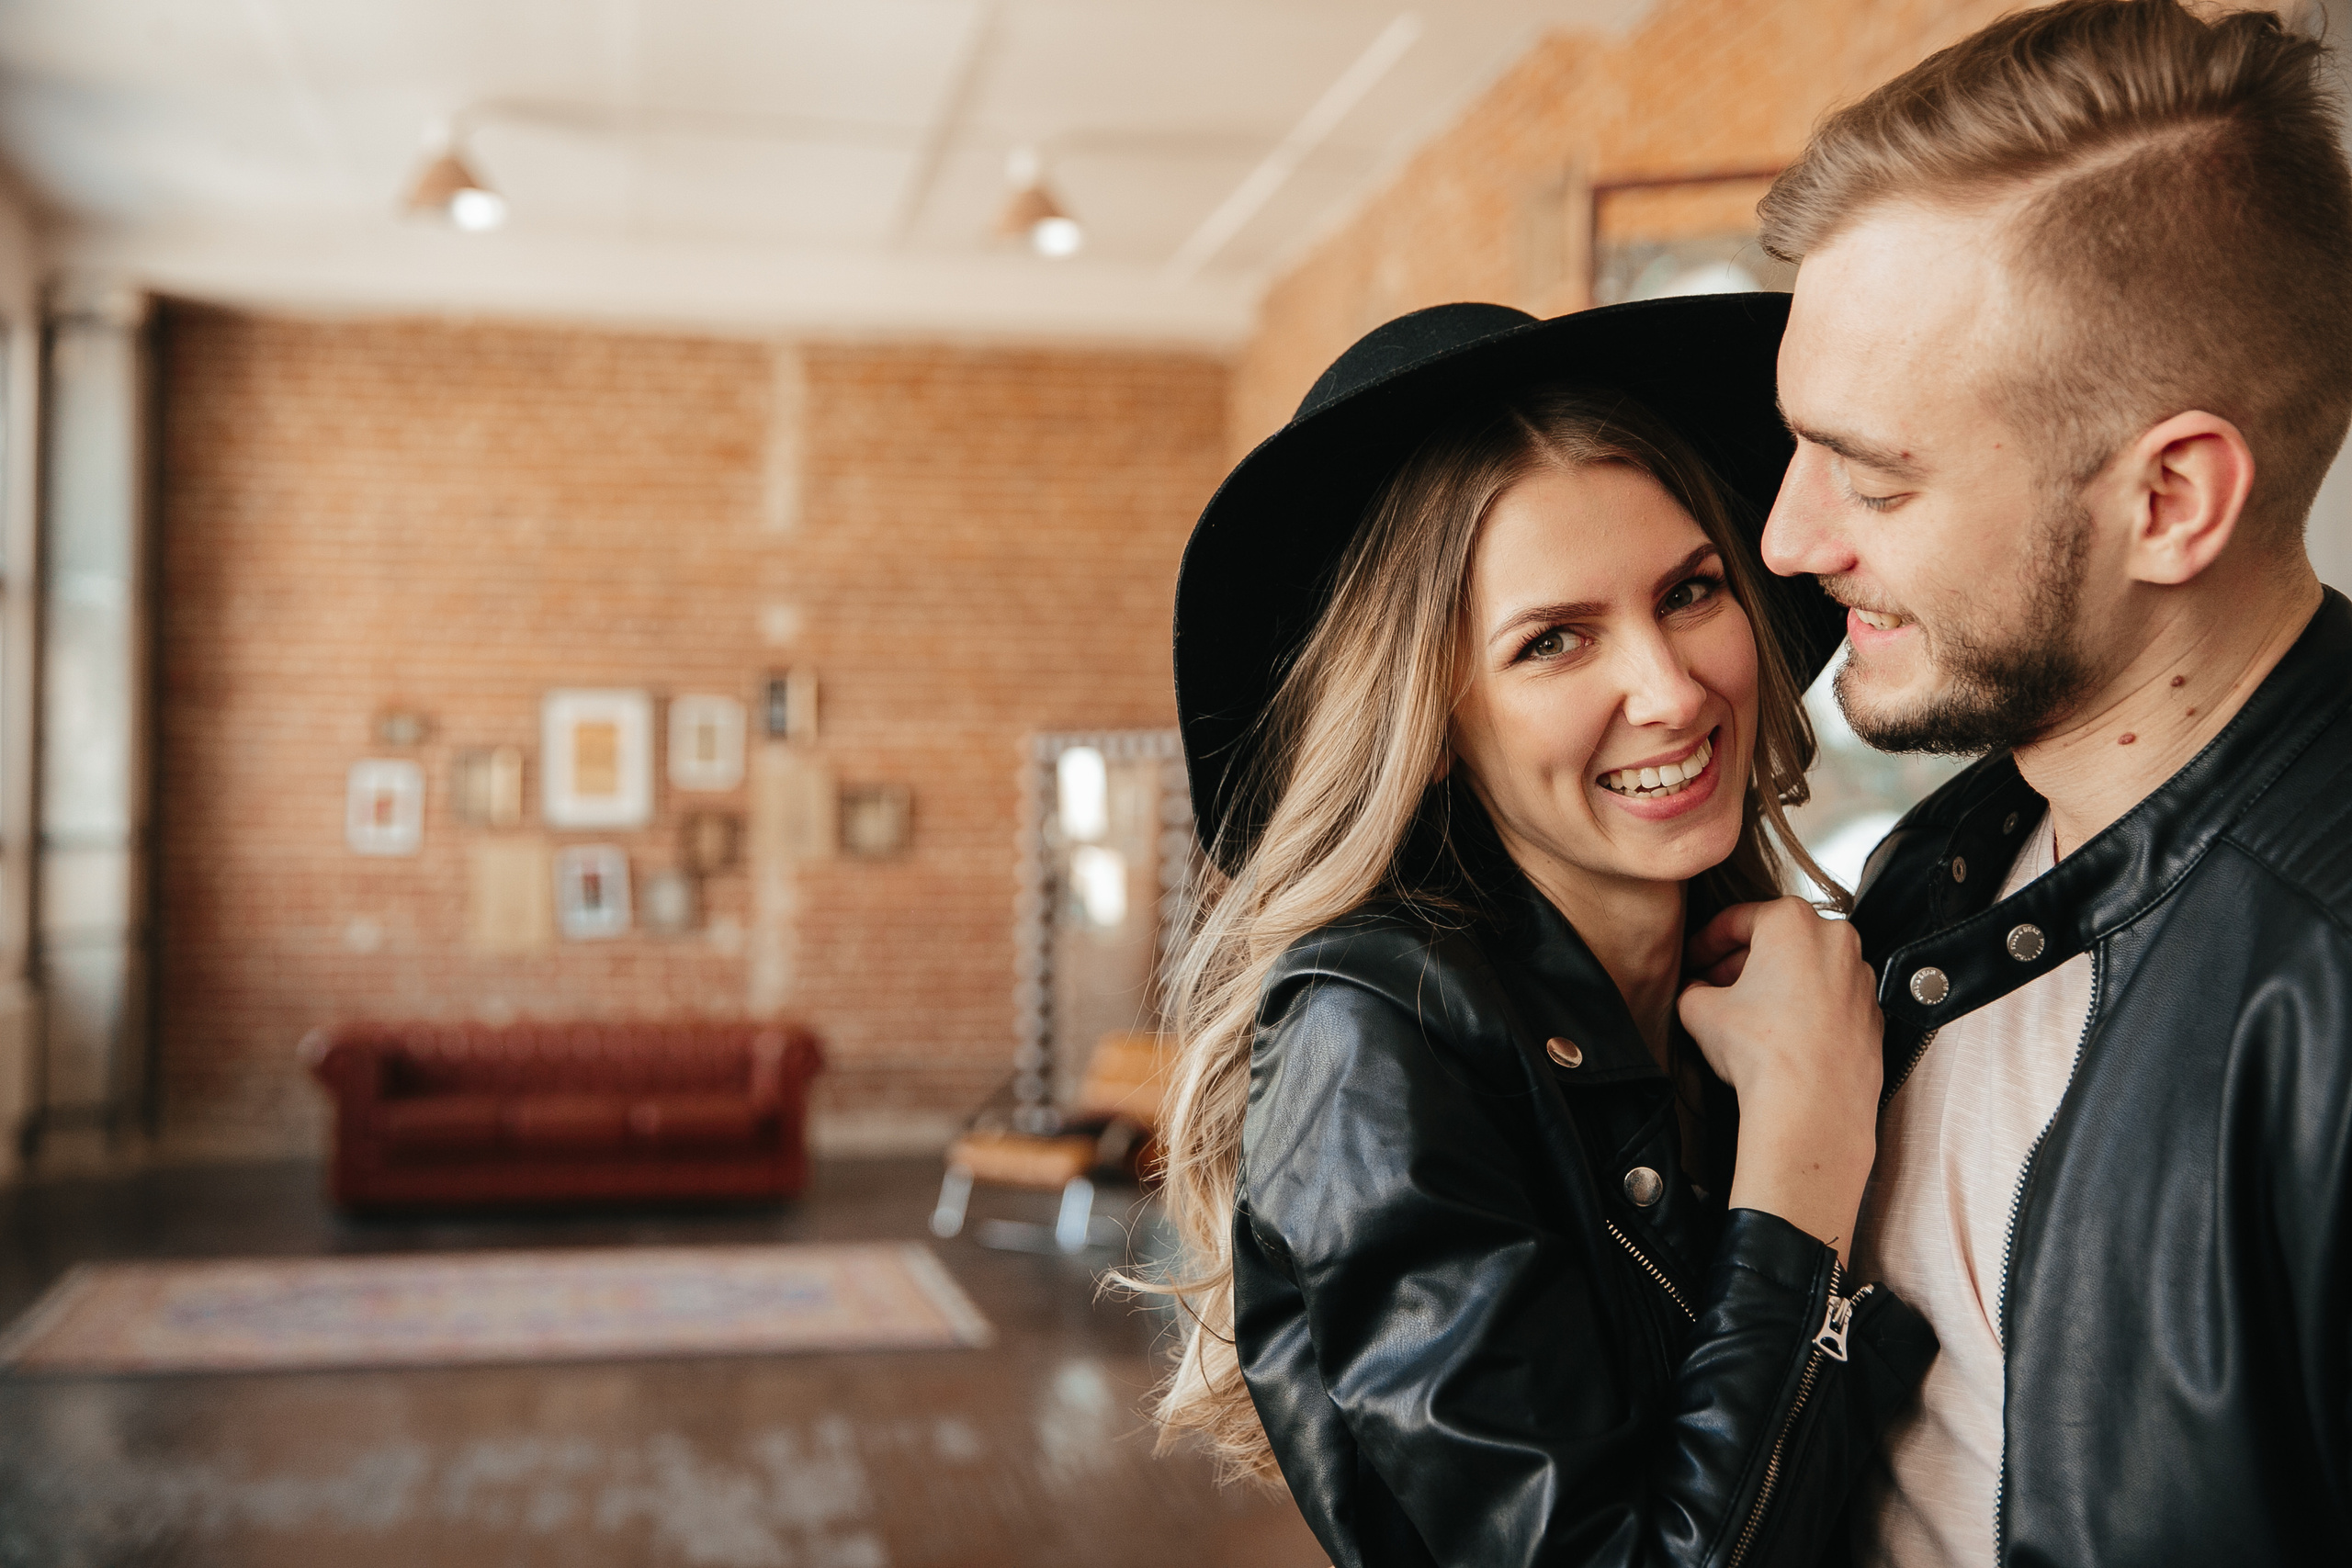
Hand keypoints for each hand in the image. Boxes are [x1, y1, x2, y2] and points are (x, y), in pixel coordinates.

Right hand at [1677, 897, 1882, 1259]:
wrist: (1812, 1108)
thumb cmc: (1764, 1053)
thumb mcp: (1700, 1010)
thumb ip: (1694, 989)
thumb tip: (1698, 992)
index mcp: (1792, 922)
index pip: (1737, 919)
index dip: (1706, 941)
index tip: (1695, 958)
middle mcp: (1835, 940)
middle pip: (1778, 940)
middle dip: (1743, 961)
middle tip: (1716, 984)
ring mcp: (1861, 978)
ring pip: (1809, 968)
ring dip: (1778, 984)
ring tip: (1749, 1015)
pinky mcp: (1873, 1015)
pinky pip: (1832, 1001)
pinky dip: (1808, 1009)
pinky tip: (1783, 1037)